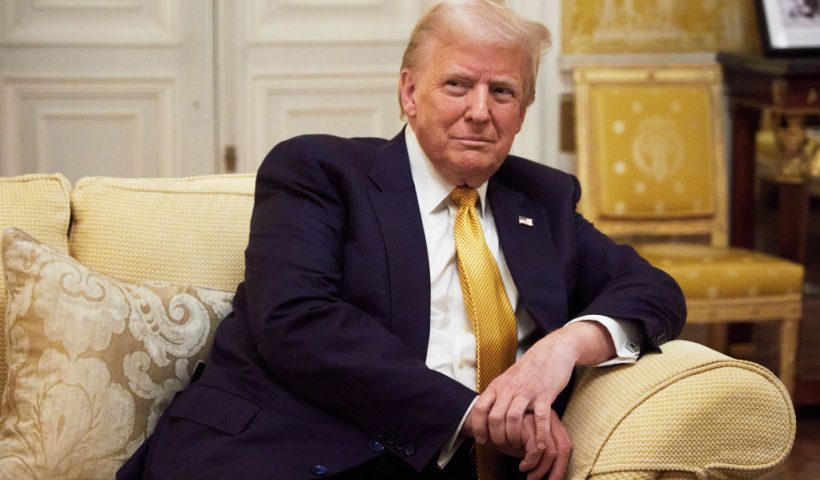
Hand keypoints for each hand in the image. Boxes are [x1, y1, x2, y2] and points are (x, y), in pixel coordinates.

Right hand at [463, 410, 571, 479]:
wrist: (482, 420)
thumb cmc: (505, 433)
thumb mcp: (525, 443)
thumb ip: (538, 449)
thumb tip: (553, 471)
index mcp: (551, 420)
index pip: (565, 444)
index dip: (561, 465)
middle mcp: (547, 415)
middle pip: (563, 447)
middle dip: (556, 470)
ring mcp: (537, 418)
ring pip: (550, 451)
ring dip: (540, 469)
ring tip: (528, 475)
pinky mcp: (526, 423)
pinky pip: (536, 450)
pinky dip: (530, 463)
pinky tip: (521, 467)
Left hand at [469, 321, 614, 450]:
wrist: (551, 351)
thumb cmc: (529, 369)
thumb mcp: (507, 379)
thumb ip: (497, 394)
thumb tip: (484, 413)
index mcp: (497, 386)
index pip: (480, 408)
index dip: (478, 427)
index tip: (482, 440)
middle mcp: (509, 388)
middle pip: (495, 418)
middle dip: (497, 437)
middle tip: (503, 446)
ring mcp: (527, 391)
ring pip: (512, 419)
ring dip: (513, 437)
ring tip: (518, 445)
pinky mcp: (544, 394)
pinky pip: (539, 418)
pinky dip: (539, 435)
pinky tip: (539, 446)